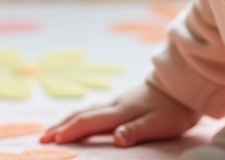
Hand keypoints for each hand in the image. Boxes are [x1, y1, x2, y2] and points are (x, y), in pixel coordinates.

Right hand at [40, 82, 199, 146]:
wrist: (182, 85)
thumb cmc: (173, 109)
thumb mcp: (159, 123)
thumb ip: (137, 131)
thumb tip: (117, 138)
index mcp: (120, 111)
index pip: (89, 122)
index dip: (70, 131)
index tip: (53, 141)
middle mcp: (114, 105)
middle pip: (81, 114)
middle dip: (60, 126)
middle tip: (42, 138)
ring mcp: (117, 101)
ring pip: (85, 110)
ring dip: (66, 120)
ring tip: (52, 130)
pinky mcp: (121, 102)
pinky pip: (93, 109)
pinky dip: (79, 116)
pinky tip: (77, 119)